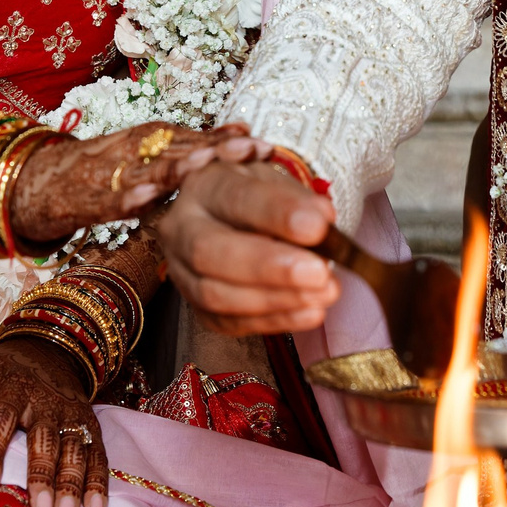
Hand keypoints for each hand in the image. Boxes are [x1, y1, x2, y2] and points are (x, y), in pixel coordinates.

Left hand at [0, 335, 109, 506]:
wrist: (47, 350)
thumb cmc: (2, 372)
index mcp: (12, 389)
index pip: (1, 420)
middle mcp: (45, 402)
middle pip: (45, 440)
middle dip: (43, 474)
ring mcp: (70, 415)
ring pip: (74, 449)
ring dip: (72, 482)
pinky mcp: (90, 425)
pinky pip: (97, 453)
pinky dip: (98, 480)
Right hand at [6, 120, 233, 245]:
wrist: (49, 180)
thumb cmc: (116, 167)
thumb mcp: (157, 150)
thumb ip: (197, 144)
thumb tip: (246, 131)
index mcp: (159, 137)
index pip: (202, 137)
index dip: (233, 141)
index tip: (267, 145)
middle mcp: (141, 148)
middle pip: (185, 148)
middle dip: (219, 151)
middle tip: (253, 152)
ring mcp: (119, 171)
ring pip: (154, 168)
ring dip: (181, 166)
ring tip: (207, 165)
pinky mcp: (97, 196)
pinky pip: (115, 197)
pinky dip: (132, 196)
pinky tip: (149, 199)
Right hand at [154, 144, 340, 334]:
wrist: (228, 224)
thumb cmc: (257, 201)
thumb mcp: (277, 184)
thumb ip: (299, 200)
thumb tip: (322, 219)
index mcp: (205, 186)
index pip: (237, 198)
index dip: (278, 214)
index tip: (319, 226)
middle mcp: (182, 228)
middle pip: (210, 251)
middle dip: (268, 266)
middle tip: (319, 273)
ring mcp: (182, 272)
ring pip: (215, 294)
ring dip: (276, 299)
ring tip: (324, 294)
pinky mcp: (197, 308)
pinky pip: (229, 322)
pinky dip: (273, 321)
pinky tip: (309, 313)